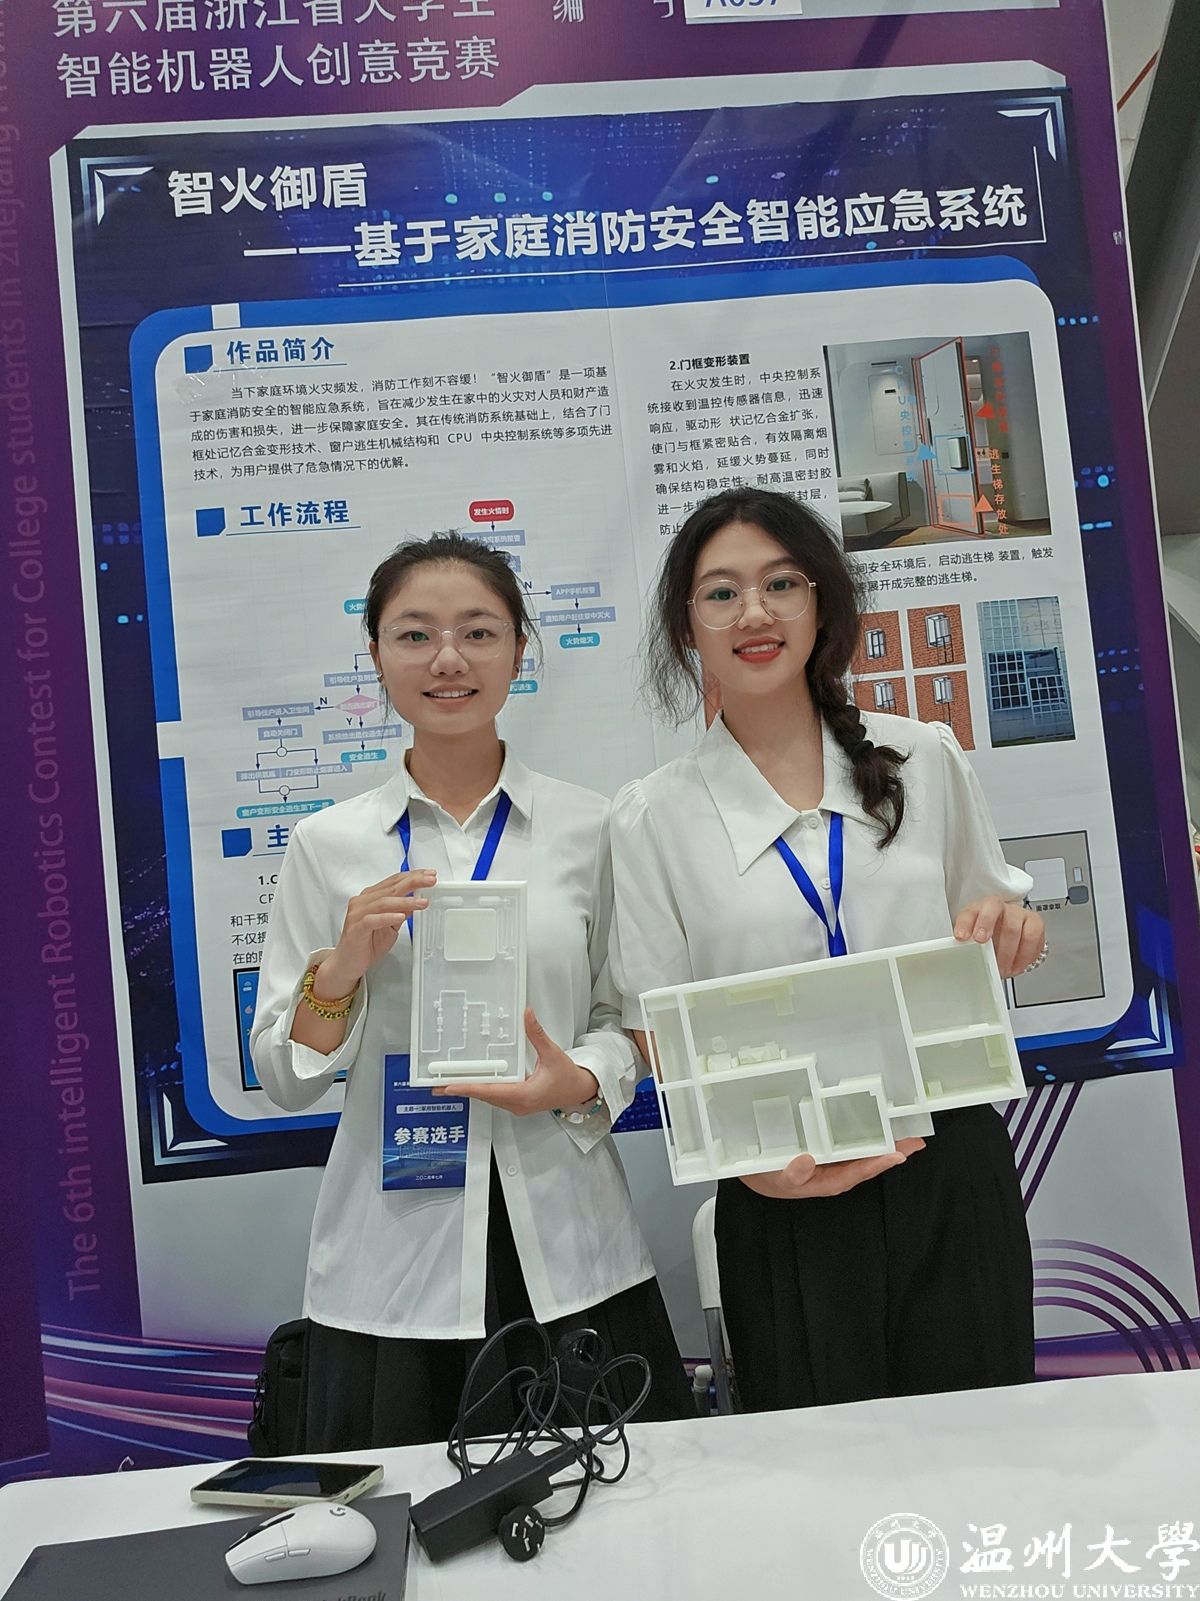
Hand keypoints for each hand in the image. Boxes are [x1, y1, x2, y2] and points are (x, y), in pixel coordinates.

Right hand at [316, 868, 436, 993]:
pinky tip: (401, 916)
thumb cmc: (367, 943)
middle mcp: (362, 901)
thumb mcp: (391, 927)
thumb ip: (401, 912)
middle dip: (413, 882)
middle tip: (431, 880)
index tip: (430, 874)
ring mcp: (357, 914)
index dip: (412, 876)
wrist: (347, 963)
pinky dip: (387, 917)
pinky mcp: (355, 928)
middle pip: (391, 888)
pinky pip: (372, 920)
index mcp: (371, 897)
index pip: (394, 881)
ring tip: (422, 903)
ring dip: (405, 901)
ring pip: (383, 902)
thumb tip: (418, 901)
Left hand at [431, 1009, 600, 1116]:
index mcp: (524, 1095)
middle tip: (437, 1085)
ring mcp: (517, 1106)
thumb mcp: (553, 1054)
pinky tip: (472, 1083)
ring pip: (488, 1098)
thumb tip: (526, 1014)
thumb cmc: (568, 1077)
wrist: (580, 1091)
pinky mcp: (518, 1104)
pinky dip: (482, 1090)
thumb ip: (537, 1034)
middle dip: (461, 1089)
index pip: (490, 1091)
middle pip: (484, 1096)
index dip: (467, 1088)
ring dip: (470, 1090)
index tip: (448, 1087)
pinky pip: (495, 1098)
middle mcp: (517, 1104)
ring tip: (448, 1084)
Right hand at [739, 1138, 925, 1198]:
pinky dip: (866, 1132)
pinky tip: (878, 1122)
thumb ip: (792, 1174)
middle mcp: (835, 1169)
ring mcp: (834, 1158)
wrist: (757, 1171)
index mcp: (828, 1180)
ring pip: (863, 1150)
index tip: (897, 1155)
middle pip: (868, 1160)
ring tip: (905, 1131)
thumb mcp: (776, 1179)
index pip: (857, 1172)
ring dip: (884, 1140)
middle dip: (892, 1150)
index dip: (878, 1164)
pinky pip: (851, 1139)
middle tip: (915, 1139)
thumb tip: (808, 1160)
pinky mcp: (828, 1145)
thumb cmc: (769, 1176)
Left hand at [954, 896, 1044, 978]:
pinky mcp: (1035, 923)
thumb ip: (967, 944)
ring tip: (1003, 968)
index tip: (962, 937)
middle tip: (989, 957)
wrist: (1007, 931)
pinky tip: (1017, 965)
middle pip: (995, 914)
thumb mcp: (973, 938)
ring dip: (1008, 953)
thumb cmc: (988, 934)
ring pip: (1015, 928)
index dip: (965, 924)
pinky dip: (1025, 956)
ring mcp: (1018, 913)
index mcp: (979, 909)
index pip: (970, 912)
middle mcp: (999, 907)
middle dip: (990, 936)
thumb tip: (960, 956)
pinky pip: (1033, 937)